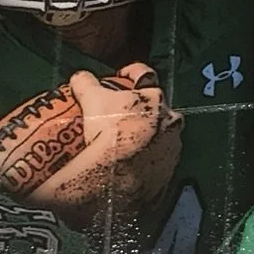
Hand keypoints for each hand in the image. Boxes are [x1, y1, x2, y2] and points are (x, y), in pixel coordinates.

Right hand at [30, 63, 182, 226]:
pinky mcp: (170, 170)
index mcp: (154, 97)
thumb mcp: (90, 101)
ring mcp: (173, 146)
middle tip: (119, 114)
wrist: (117, 180)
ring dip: (147, 133)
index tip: (118, 77)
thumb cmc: (107, 133)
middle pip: (156, 105)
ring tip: (125, 141)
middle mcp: (170, 119)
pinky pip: (159, 158)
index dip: (129, 72)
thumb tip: (79, 77)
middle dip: (141, 107)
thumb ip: (85, 82)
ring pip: (161, 133)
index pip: (143, 73)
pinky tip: (131, 163)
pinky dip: (148, 157)